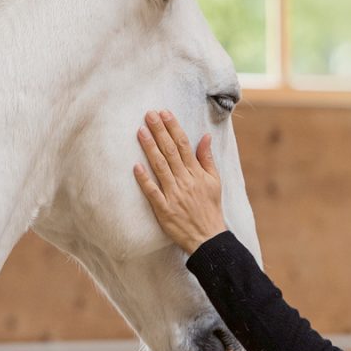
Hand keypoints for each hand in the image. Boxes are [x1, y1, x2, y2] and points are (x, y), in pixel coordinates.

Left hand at [133, 110, 227, 253]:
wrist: (208, 237)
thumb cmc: (210, 208)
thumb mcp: (214, 181)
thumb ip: (207, 158)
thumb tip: (205, 136)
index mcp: (196, 173)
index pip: (183, 145)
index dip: (173, 127)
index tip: (164, 113)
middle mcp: (185, 181)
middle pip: (170, 151)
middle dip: (159, 131)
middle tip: (149, 114)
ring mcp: (173, 195)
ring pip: (160, 167)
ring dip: (150, 148)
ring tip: (140, 131)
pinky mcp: (164, 209)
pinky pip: (153, 192)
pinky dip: (144, 180)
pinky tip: (136, 166)